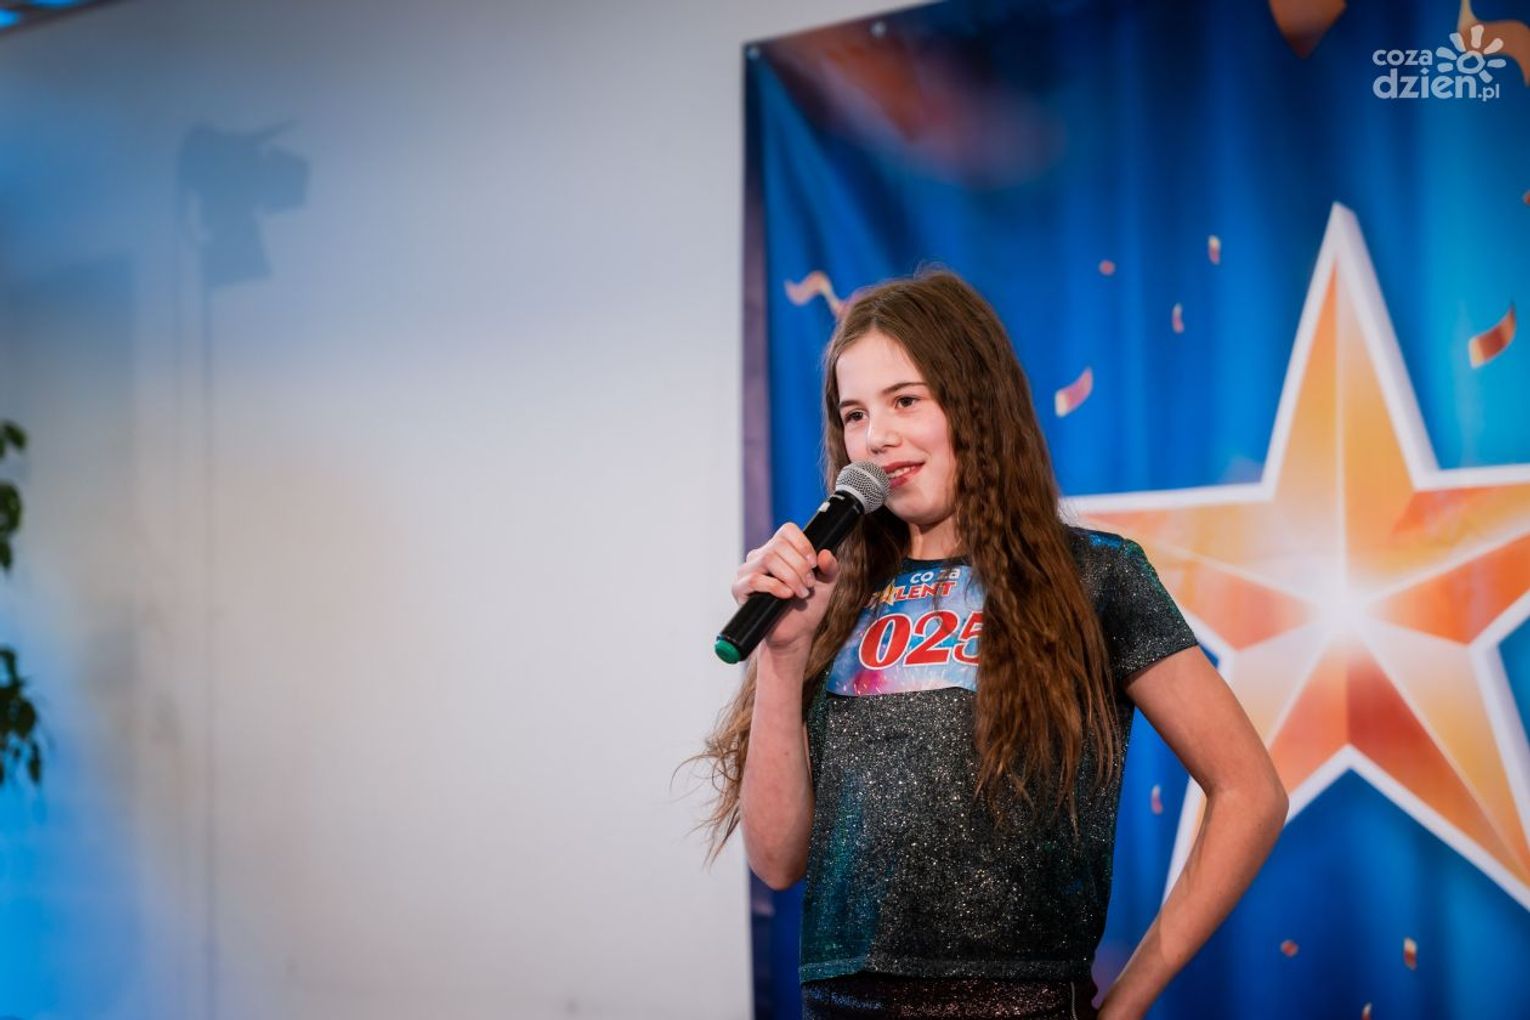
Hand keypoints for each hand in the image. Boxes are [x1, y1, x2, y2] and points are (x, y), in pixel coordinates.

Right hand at [731, 523, 840, 658]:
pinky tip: (786, 595)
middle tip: (809, 584)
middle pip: (779, 545)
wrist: (794, 635)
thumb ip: (830, 568)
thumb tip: (825, 554)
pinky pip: (754, 579)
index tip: (814, 563)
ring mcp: (748, 571)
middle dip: (800, 566)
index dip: (803, 544)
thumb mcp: (825, 586)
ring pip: (768, 559)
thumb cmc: (806, 608)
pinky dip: (774, 586)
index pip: (787, 530)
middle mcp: (761, 556)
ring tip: (800, 593)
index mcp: (779, 550)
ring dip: (790, 576)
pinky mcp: (740, 588)